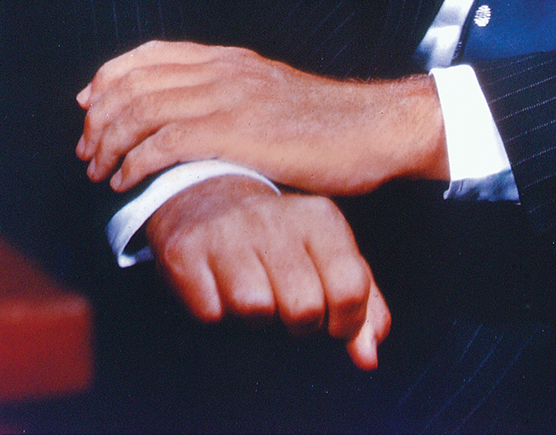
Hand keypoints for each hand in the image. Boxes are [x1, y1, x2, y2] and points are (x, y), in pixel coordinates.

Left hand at [76, 39, 447, 194]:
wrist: (373, 128)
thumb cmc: (327, 124)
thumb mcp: (271, 94)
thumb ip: (232, 97)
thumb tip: (193, 120)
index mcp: (230, 59)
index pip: (150, 53)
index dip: (109, 78)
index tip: (88, 108)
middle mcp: (224, 71)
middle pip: (135, 81)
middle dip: (99, 118)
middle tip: (88, 153)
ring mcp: (230, 99)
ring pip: (142, 109)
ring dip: (109, 144)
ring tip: (100, 172)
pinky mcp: (237, 133)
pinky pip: (165, 142)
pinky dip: (135, 163)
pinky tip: (127, 182)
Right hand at [146, 175, 389, 368]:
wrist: (207, 197)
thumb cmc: (281, 239)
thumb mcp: (328, 255)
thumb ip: (361, 303)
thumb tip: (369, 357)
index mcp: (319, 218)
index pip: (350, 287)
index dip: (345, 323)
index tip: (331, 320)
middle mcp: (276, 219)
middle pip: (304, 308)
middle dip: (300, 324)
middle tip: (287, 305)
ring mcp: (228, 232)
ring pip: (255, 310)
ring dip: (254, 317)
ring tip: (253, 291)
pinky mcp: (186, 250)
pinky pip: (210, 313)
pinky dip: (216, 313)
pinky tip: (217, 286)